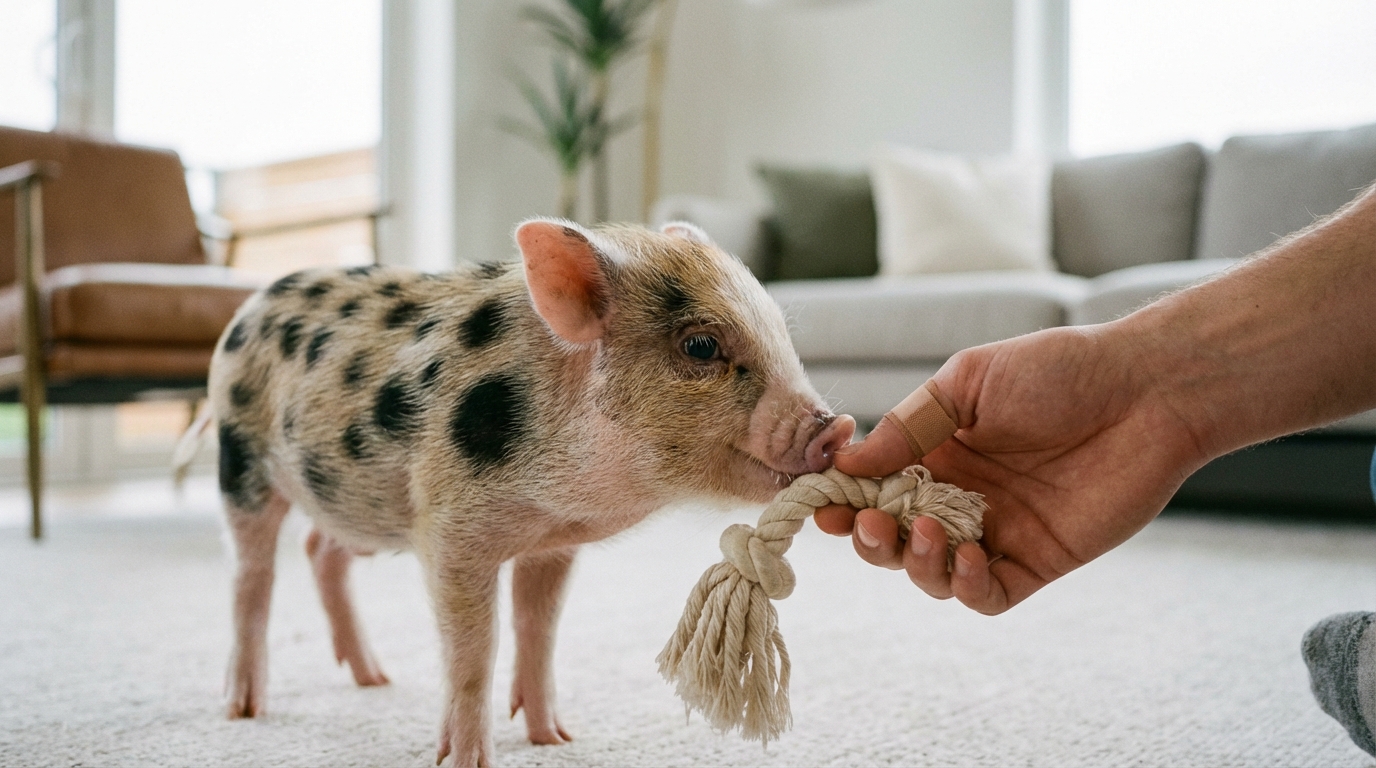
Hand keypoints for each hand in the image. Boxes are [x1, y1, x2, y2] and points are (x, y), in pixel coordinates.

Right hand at [814, 322, 1207, 613]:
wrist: (1145, 390)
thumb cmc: (1058, 371)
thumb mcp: (968, 383)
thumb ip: (909, 426)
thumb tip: (846, 461)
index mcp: (937, 452)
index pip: (874, 488)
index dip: (843, 501)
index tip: (823, 503)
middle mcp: (960, 496)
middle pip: (893, 538)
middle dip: (870, 539)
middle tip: (872, 524)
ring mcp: (997, 531)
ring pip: (932, 573)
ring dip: (915, 564)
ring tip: (926, 535)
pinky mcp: (1038, 560)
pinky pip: (988, 595)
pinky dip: (967, 587)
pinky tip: (969, 558)